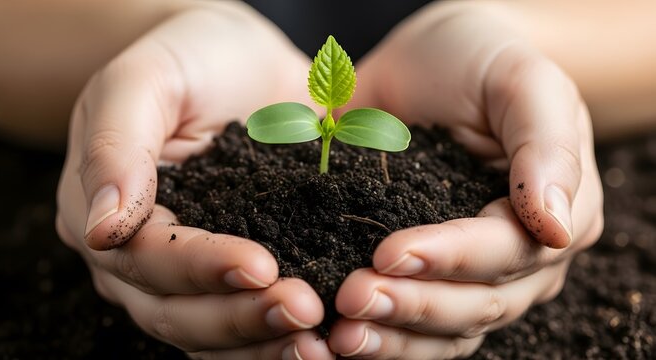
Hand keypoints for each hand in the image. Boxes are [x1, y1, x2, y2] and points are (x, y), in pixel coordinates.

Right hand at [56, 2, 331, 357]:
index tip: (262, 266)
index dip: (202, 268)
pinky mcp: (236, 267)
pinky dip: (277, 335)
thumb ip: (116, 145)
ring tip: (320, 343)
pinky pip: (247, 317)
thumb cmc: (189, 57)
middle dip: (241, 316)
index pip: (148, 257)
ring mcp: (190, 268)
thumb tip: (102, 228)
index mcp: (107, 212)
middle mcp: (141, 255)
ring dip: (263, 342)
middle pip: (177, 310)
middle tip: (305, 311)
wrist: (237, 59)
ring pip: (211, 331)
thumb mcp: (145, 79)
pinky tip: (323, 338)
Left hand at [328, 3, 602, 357]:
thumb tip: (558, 227)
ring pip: (446, 330)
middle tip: (352, 298)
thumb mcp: (521, 81)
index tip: (388, 253)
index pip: (507, 251)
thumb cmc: (478, 62)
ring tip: (341, 334)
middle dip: (413, 305)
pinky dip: (383, 337)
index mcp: (555, 212)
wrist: (429, 62)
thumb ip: (547, 147)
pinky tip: (340, 337)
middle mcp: (520, 256)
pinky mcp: (425, 274)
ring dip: (394, 337)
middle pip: (476, 304)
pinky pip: (414, 325)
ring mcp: (471, 273)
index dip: (450, 259)